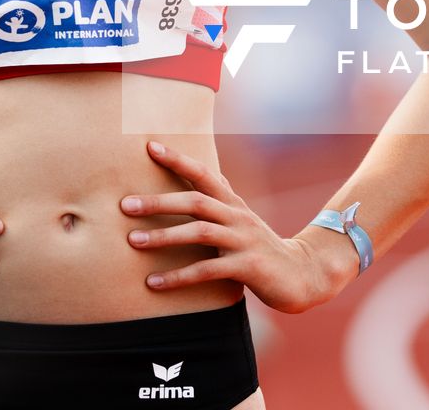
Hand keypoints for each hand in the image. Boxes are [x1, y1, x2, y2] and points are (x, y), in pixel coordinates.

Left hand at [119, 141, 349, 314]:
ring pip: (199, 232)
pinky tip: (154, 282)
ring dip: (163, 236)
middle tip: (125, 204)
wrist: (304, 275)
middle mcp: (237, 217)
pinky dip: (178, 276)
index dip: (178, 159)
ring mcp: (243, 241)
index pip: (204, 174)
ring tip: (133, 241)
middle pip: (195, 201)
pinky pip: (207, 270)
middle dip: (158, 202)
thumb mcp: (241, 219)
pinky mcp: (247, 267)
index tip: (149, 146)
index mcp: (233, 204)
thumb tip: (201, 174)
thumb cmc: (262, 247)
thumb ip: (221, 199)